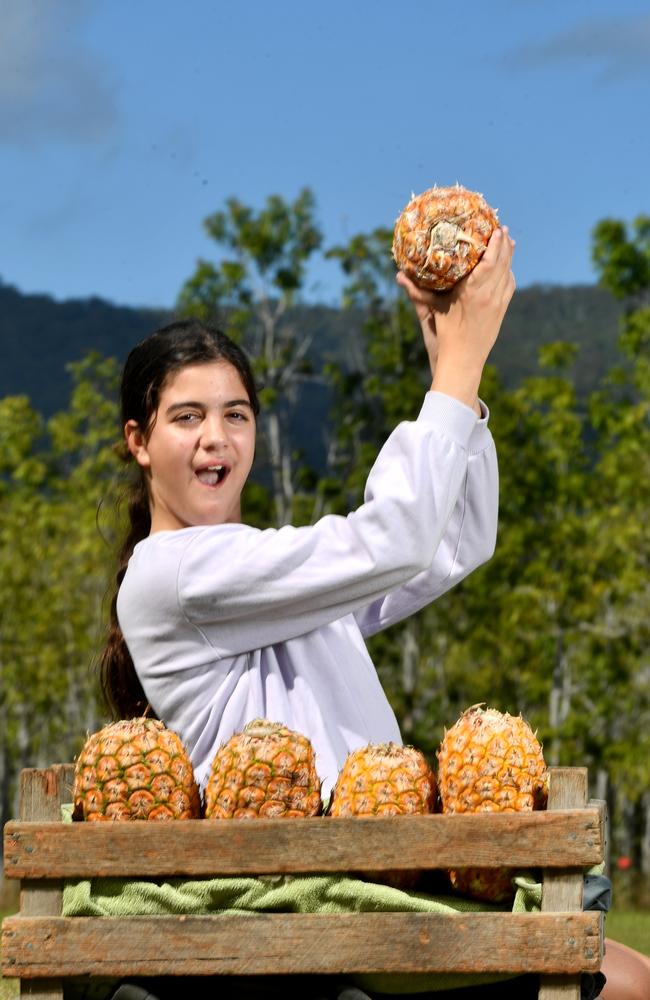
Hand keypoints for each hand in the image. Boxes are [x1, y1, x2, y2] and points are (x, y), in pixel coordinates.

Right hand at [397, 227, 515, 412]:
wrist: (463, 361)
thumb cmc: (444, 337)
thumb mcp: (430, 311)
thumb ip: (416, 292)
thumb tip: (399, 275)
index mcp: (473, 292)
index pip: (490, 262)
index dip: (496, 243)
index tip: (497, 228)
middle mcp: (489, 296)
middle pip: (503, 263)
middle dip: (505, 244)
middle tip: (502, 228)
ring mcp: (498, 304)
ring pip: (508, 274)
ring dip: (509, 257)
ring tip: (507, 242)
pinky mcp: (501, 312)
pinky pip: (508, 287)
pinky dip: (508, 273)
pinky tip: (505, 267)